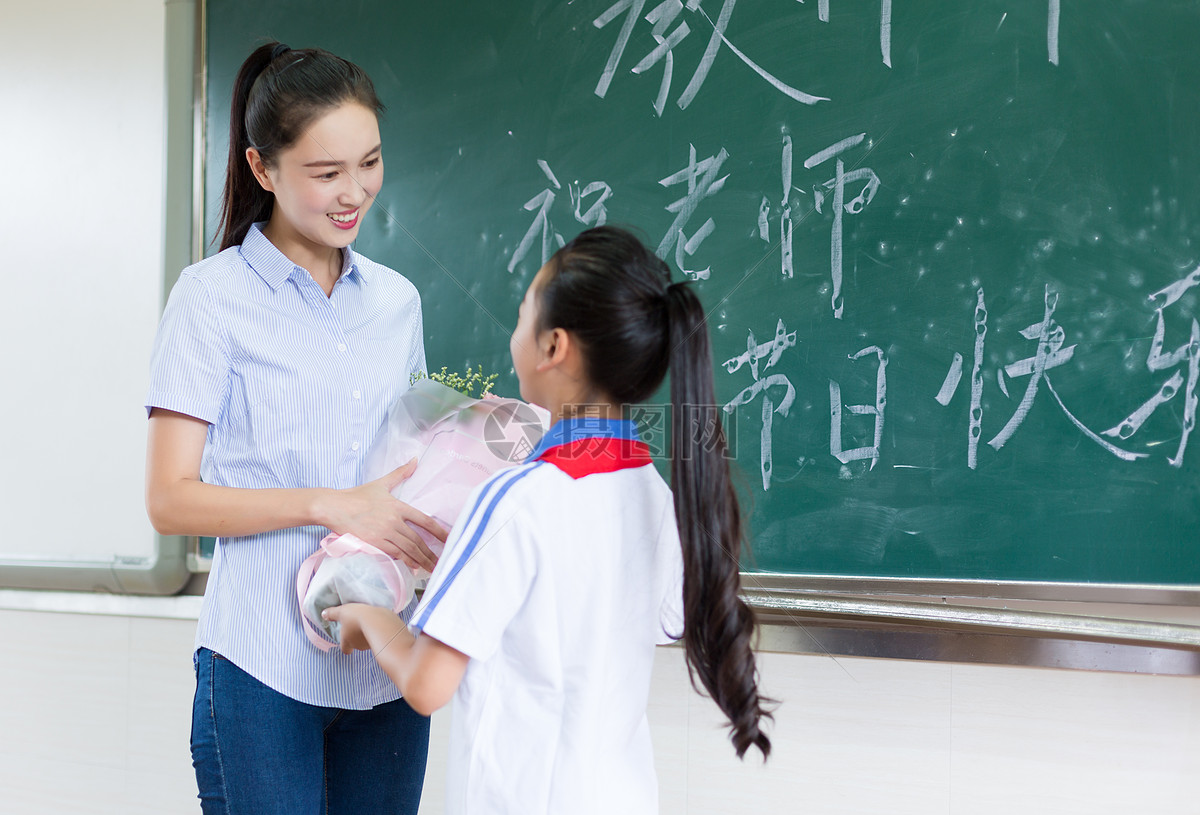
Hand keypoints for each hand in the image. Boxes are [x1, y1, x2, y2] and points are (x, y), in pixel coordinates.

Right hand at [322, 459, 447, 571]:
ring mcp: (384, 533)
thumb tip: (415, 460)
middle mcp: (394, 521)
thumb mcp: (381, 483)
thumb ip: (400, 473)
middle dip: (431, 553)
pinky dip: (405, 561)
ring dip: (421, 560)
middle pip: (418, 540)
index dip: (439, 532)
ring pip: (408, 550)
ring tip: (431, 569)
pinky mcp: (373, 543)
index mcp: (398, 506)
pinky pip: (393, 554)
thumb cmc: (356, 496)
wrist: (334, 507)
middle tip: (441, 562)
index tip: (449, 539)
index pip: (425, 521)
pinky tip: (413, 567)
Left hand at [323, 603, 407, 655]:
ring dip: (369, 633)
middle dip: (357, 636)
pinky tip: (379, 622)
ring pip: (368, 640)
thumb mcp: (341, 612)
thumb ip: (332, 614)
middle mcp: (359, 646)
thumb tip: (324, 614)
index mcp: (347, 642)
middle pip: (356, 644)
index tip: (347, 638)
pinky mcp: (382, 640)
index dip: (345, 645)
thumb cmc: (356, 618)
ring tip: (370, 621)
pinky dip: (378, 630)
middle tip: (359, 624)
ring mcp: (371, 644)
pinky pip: (379, 635)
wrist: (378, 620)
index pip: (345, 649)